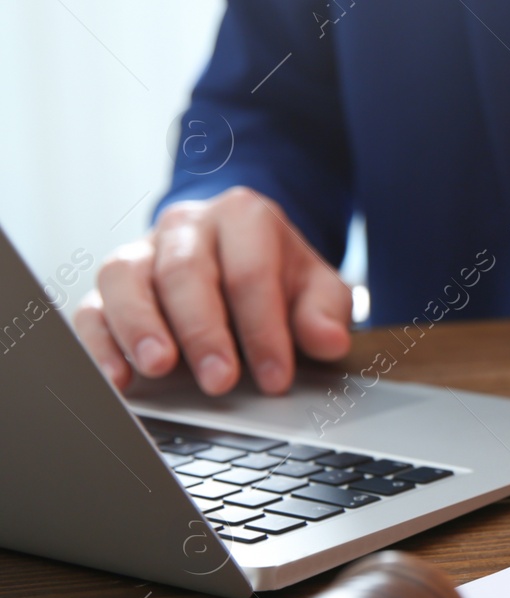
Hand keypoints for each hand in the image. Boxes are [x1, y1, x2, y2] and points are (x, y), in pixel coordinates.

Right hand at [74, 187, 351, 395]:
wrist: (242, 255)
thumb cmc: (280, 275)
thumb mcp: (318, 288)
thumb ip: (325, 312)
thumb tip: (328, 340)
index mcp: (244, 217)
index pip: (251, 273)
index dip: (264, 329)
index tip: (276, 377)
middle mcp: (187, 226)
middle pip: (185, 272)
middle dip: (203, 331)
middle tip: (219, 380)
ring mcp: (143, 251)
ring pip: (126, 278)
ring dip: (140, 327)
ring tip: (159, 368)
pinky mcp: (111, 284)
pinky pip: (92, 306)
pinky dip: (100, 343)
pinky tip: (118, 378)